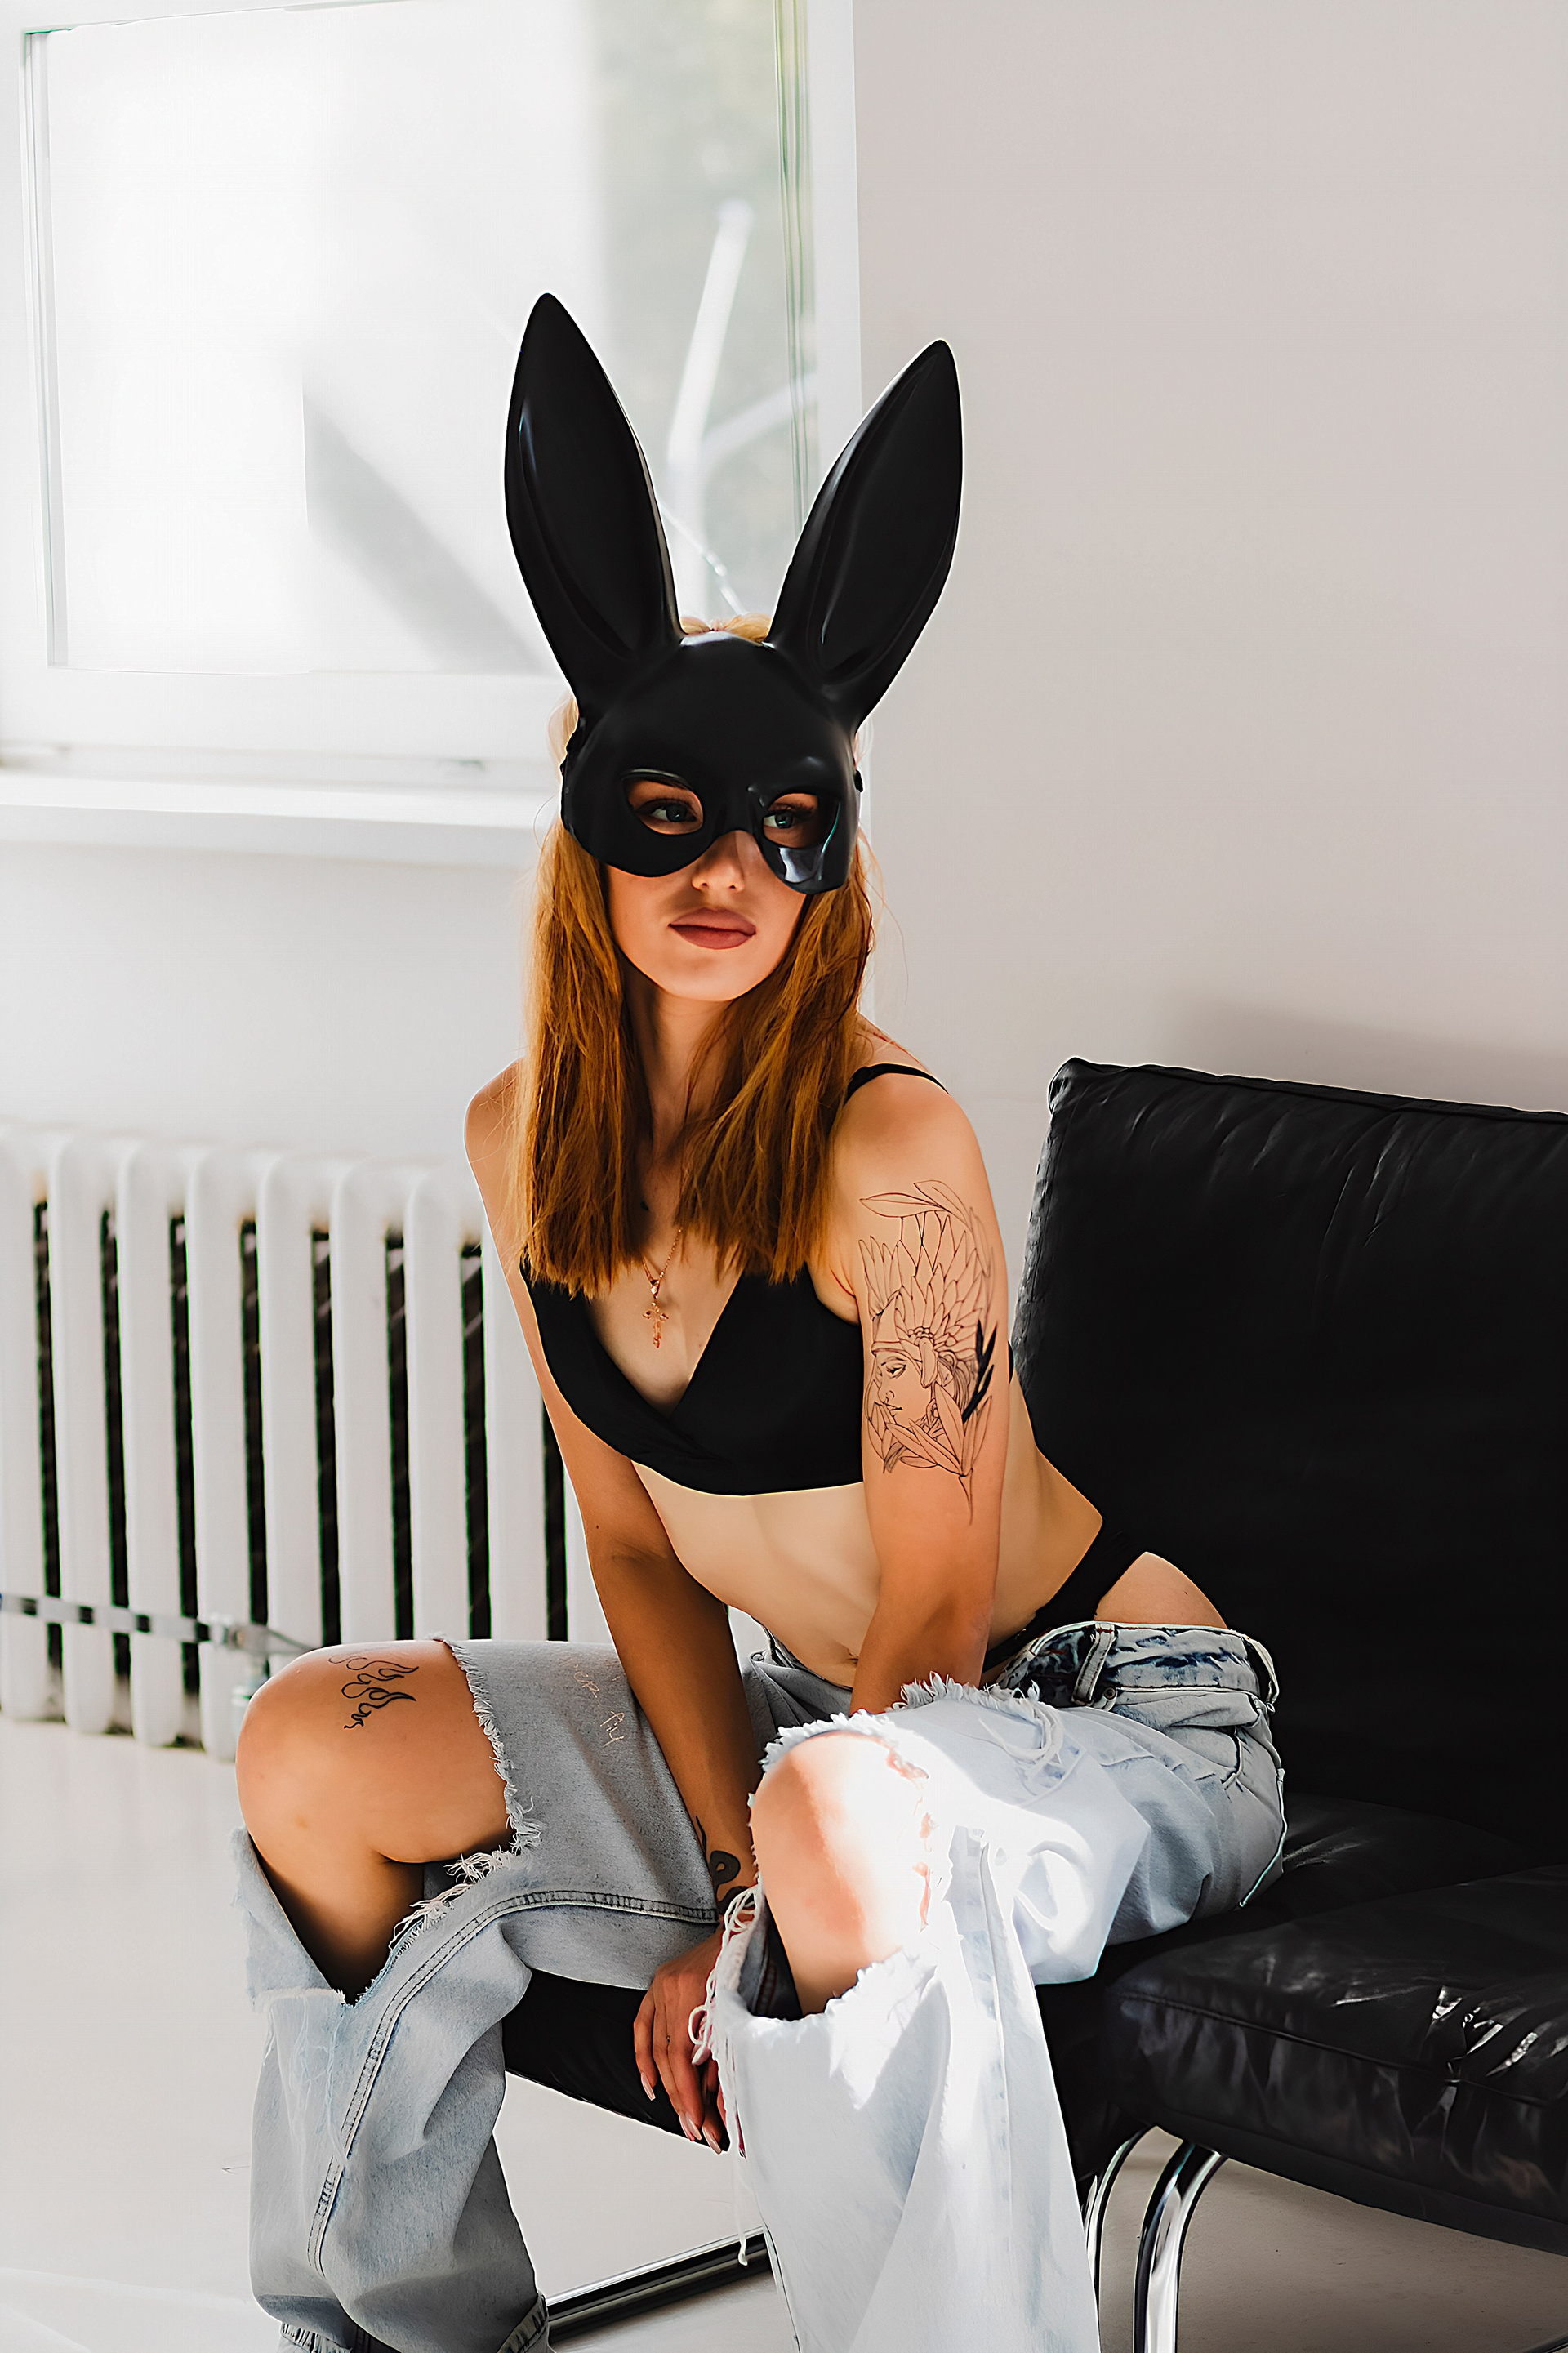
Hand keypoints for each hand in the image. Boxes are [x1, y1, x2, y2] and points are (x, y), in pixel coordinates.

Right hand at [634, 1926, 726, 2150]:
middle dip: (683, 2099)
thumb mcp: (745, 2007)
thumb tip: (725, 2102)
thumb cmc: (753, 1960)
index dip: (690, 2096)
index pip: (683, 2058)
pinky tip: (651, 2085)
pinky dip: (643, 2057)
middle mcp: (671, 1987)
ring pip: (655, 2047)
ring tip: (682, 2117)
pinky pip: (642, 2025)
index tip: (701, 2124)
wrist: (747, 1922)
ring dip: (667, 2087)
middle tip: (697, 2131)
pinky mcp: (659, 1983)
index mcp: (692, 1991)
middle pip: (668, 2057)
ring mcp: (661, 1984)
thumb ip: (729, 2050)